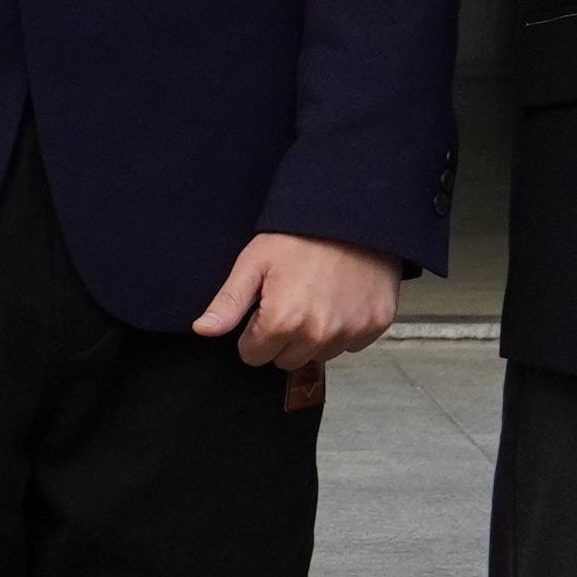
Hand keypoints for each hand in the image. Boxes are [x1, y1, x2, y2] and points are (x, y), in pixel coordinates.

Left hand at [193, 232, 401, 406]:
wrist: (354, 216)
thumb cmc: (299, 236)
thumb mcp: (254, 262)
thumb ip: (229, 302)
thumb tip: (202, 330)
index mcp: (282, 321)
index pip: (253, 355)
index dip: (254, 332)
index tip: (264, 308)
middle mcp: (317, 335)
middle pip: (285, 360)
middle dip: (282, 338)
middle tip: (291, 300)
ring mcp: (349, 332)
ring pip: (318, 354)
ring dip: (313, 336)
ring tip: (317, 297)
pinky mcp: (374, 326)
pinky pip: (350, 344)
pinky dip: (344, 328)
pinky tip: (341, 299)